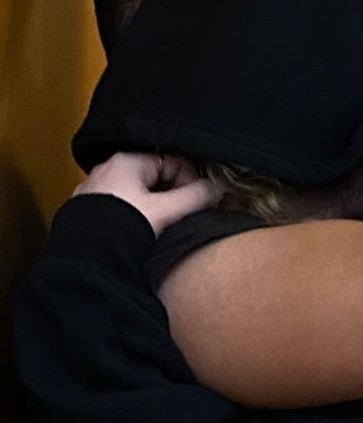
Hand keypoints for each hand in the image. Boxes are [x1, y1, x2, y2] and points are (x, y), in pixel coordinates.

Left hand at [73, 152, 222, 235]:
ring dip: (156, 210)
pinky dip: (136, 220)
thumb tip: (218, 188)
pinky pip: (122, 211)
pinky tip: (140, 238)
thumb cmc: (121, 230)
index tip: (198, 203)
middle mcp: (106, 172)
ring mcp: (95, 194)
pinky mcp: (88, 216)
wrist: (85, 262)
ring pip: (138, 196)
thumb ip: (196, 197)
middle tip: (183, 218)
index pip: (172, 160)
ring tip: (163, 230)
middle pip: (156, 178)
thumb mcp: (167, 211)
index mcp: (125, 161)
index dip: (191, 180)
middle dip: (174, 197)